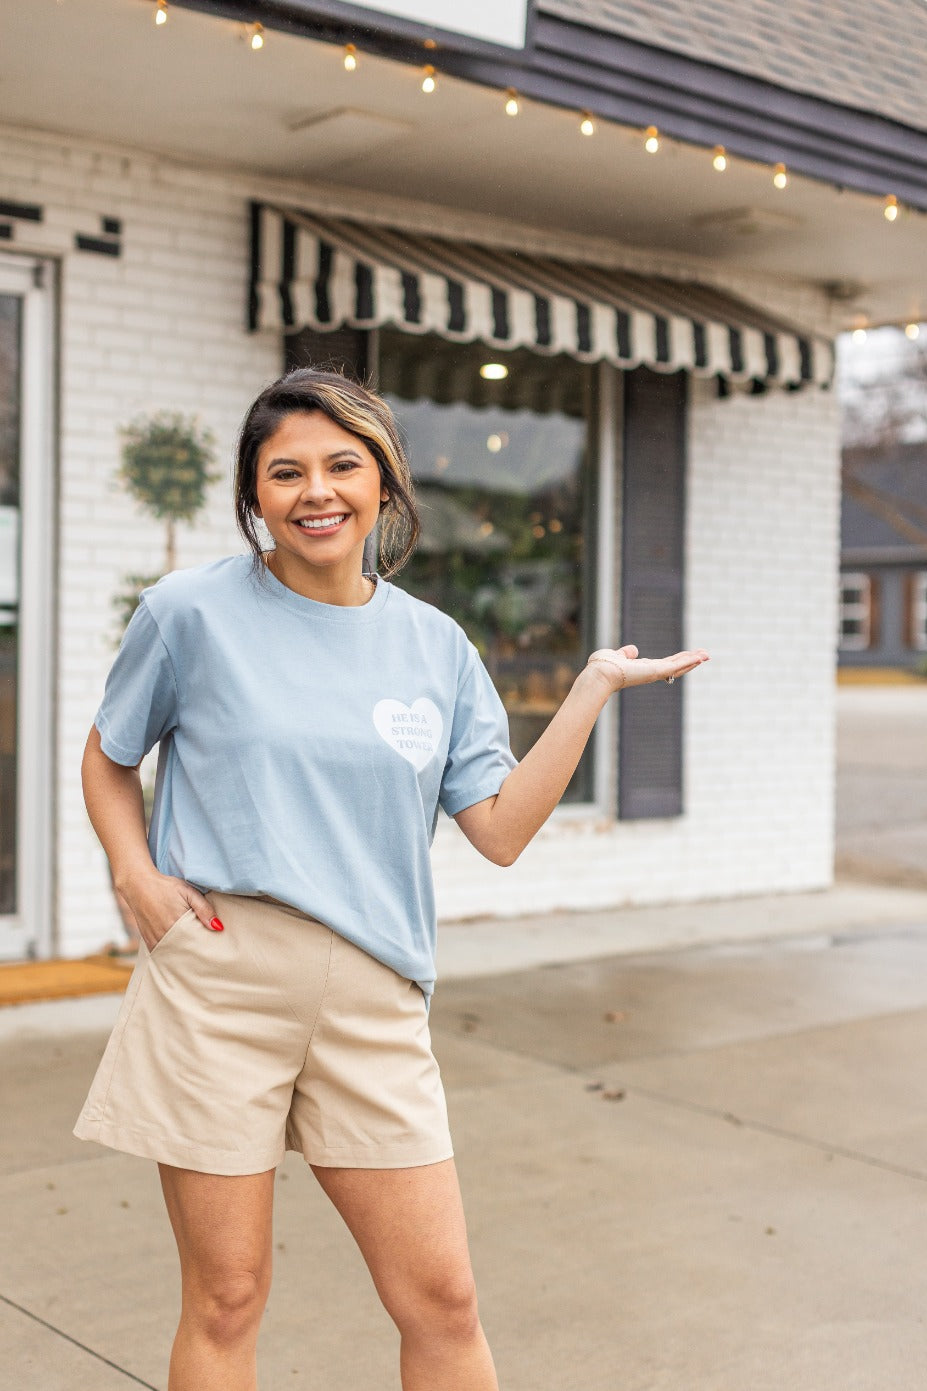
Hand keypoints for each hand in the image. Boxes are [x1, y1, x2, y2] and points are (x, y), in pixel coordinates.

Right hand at [117, 870, 222, 950]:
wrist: (138, 885)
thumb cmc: (166, 887)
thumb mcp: (188, 892)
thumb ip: (204, 909)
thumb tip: (218, 927)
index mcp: (177, 923)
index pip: (197, 943)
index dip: (207, 945)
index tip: (215, 948)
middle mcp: (165, 935)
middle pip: (186, 951)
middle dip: (197, 953)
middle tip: (208, 954)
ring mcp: (155, 939)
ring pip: (174, 954)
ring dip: (184, 955)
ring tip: (195, 954)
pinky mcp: (148, 941)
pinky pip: (163, 953)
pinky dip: (172, 953)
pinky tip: (180, 953)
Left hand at [585, 643, 709, 693]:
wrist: (600, 673)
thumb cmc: (603, 667)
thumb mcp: (617, 656)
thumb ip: (626, 654)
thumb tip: (633, 649)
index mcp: (643, 668)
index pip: (665, 664)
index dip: (678, 660)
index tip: (689, 656)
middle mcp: (651, 672)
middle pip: (676, 666)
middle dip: (690, 661)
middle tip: (705, 655)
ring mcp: (654, 673)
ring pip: (679, 667)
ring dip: (693, 660)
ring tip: (707, 655)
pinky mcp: (655, 672)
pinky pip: (675, 667)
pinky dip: (688, 661)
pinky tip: (699, 657)